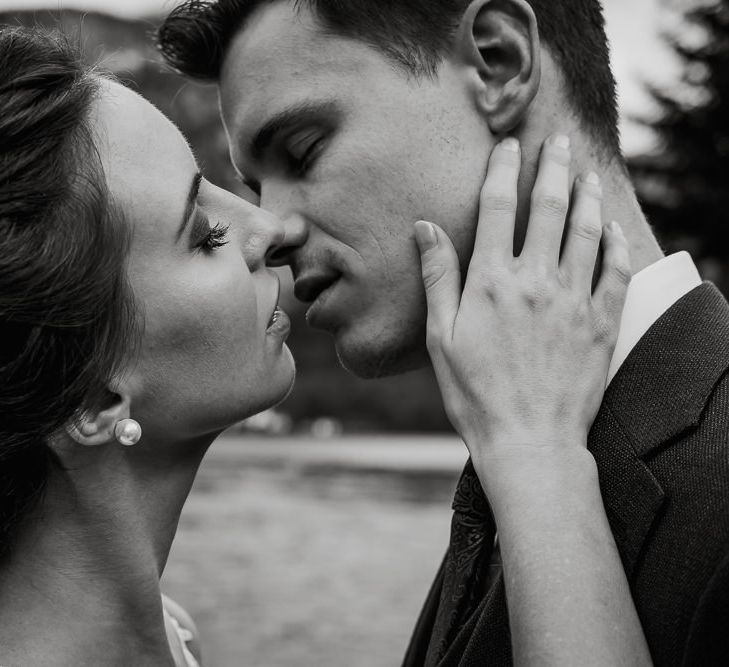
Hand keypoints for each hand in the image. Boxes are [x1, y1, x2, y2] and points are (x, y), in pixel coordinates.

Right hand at [414, 135, 629, 470]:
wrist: (529, 441)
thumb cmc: (475, 394)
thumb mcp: (440, 337)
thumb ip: (437, 277)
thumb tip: (425, 227)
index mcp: (492, 280)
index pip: (498, 206)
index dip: (502, 168)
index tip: (507, 145)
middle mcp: (536, 280)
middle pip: (548, 206)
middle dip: (552, 166)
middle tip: (558, 140)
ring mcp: (574, 299)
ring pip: (586, 230)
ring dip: (586, 194)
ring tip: (585, 171)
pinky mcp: (601, 322)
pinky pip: (616, 270)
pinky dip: (616, 243)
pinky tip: (613, 227)